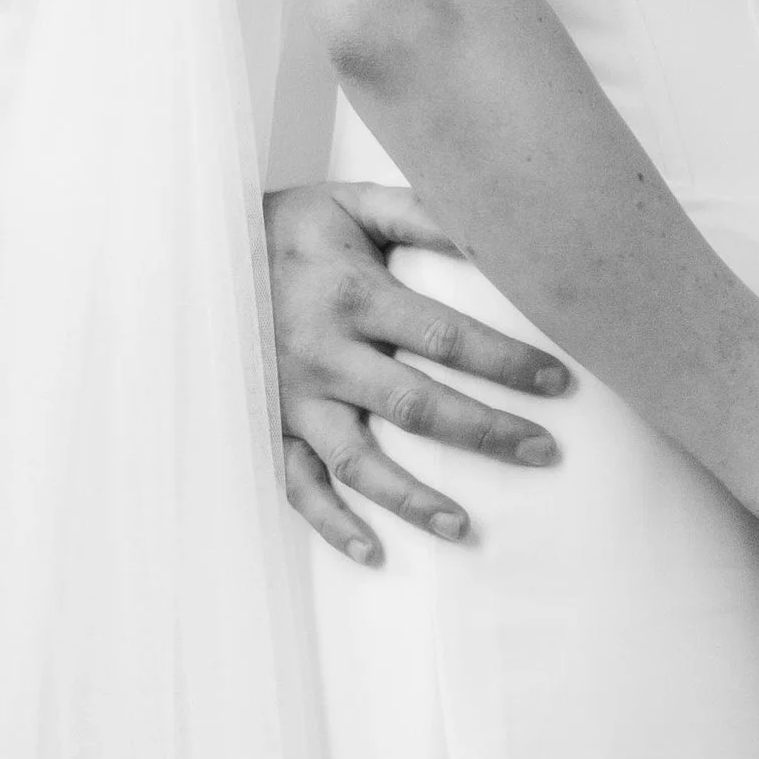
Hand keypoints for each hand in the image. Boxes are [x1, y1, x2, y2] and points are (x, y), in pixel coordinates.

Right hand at [264, 181, 568, 564]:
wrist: (199, 253)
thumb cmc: (290, 228)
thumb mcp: (353, 205)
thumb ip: (422, 214)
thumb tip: (492, 230)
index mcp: (353, 296)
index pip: (444, 336)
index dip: (505, 361)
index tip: (559, 382)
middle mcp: (324, 354)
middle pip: (415, 405)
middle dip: (485, 431)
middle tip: (543, 452)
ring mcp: (294, 398)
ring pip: (357, 460)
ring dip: (411, 498)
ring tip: (464, 528)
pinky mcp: (270, 426)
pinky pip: (298, 484)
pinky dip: (331, 524)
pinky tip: (373, 553)